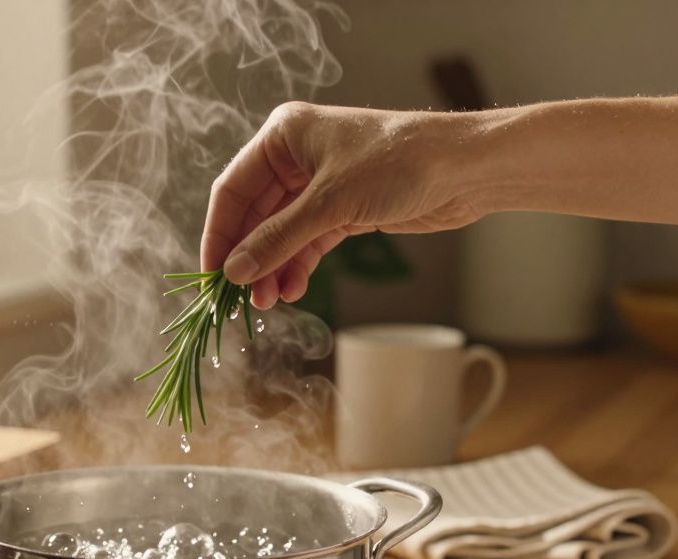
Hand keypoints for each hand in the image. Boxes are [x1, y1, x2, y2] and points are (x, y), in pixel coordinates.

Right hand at [201, 102, 485, 308]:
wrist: (466, 169)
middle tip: (239, 299)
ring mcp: (320, 184)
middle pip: (254, 214)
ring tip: (267, 303)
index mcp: (284, 136)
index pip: (232, 189)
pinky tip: (292, 289)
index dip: (219, 234)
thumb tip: (235, 272)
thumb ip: (279, 239)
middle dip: (249, 257)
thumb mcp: (330, 204)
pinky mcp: (343, 208)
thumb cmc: (399, 164)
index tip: (211, 276)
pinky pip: (306, 241)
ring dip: (272, 267)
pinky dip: (297, 265)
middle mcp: (296, 156)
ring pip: (280, 232)